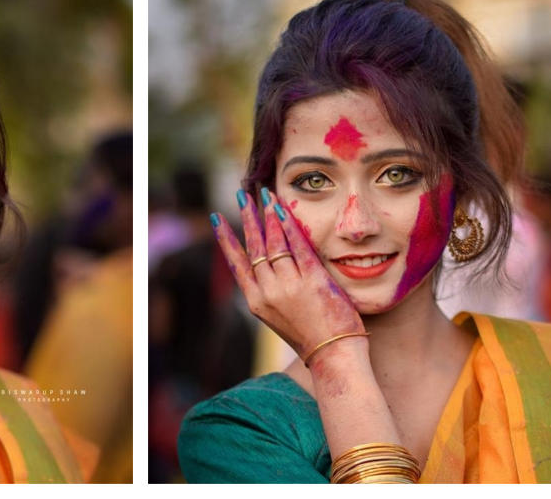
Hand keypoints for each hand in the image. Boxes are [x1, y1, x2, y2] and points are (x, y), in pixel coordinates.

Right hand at [212, 187, 364, 360]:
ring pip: (273, 242)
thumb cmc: (311, 339)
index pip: (237, 263)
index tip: (217, 219)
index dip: (226, 239)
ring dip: (268, 215)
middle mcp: (268, 291)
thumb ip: (272, 295)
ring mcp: (289, 285)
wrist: (333, 357)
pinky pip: (297, 246)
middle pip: (254, 246)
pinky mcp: (313, 280)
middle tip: (242, 194)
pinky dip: (289, 225)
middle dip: (247, 217)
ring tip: (264, 194)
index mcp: (257, 303)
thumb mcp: (280, 319)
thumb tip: (269, 270)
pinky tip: (282, 209)